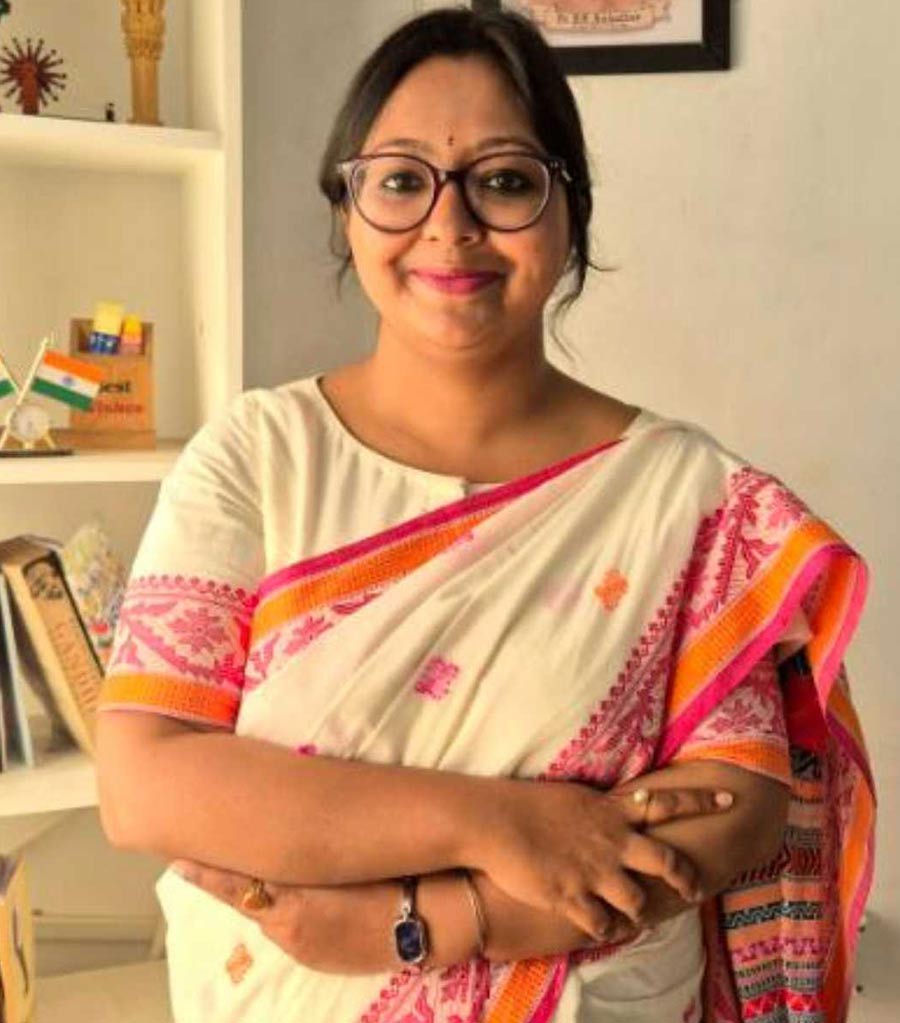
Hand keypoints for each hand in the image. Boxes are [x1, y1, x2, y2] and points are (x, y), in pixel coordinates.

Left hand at [170, 860, 396, 973]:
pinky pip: (287, 933)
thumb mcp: (342, 858)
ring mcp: (302, 947)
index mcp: (292, 899)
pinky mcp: (318, 960)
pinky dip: (279, 916)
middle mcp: (287, 927)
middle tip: (191, 864)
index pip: (237, 884)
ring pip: (267, 916)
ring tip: (241, 876)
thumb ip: (307, 854)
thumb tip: (282, 838)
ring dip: (257, 897)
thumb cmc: (391, 875)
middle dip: (224, 882)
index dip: (206, 873)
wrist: (426, 920)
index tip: (178, 862)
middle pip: (245, 900)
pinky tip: (284, 905)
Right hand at [471, 779, 732, 941]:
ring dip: (638, 911)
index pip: (665, 803)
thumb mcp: (573, 797)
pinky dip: (605, 930)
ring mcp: (594, 872)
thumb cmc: (527, 803)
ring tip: (633, 916)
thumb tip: (615, 807)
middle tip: (694, 889)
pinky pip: (602, 925)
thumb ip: (600, 808)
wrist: (493, 821)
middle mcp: (611, 842)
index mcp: (611, 812)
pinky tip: (601, 929)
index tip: (730, 802)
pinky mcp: (572, 897)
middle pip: (666, 861)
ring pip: (637, 901)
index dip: (700, 803)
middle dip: (685, 878)